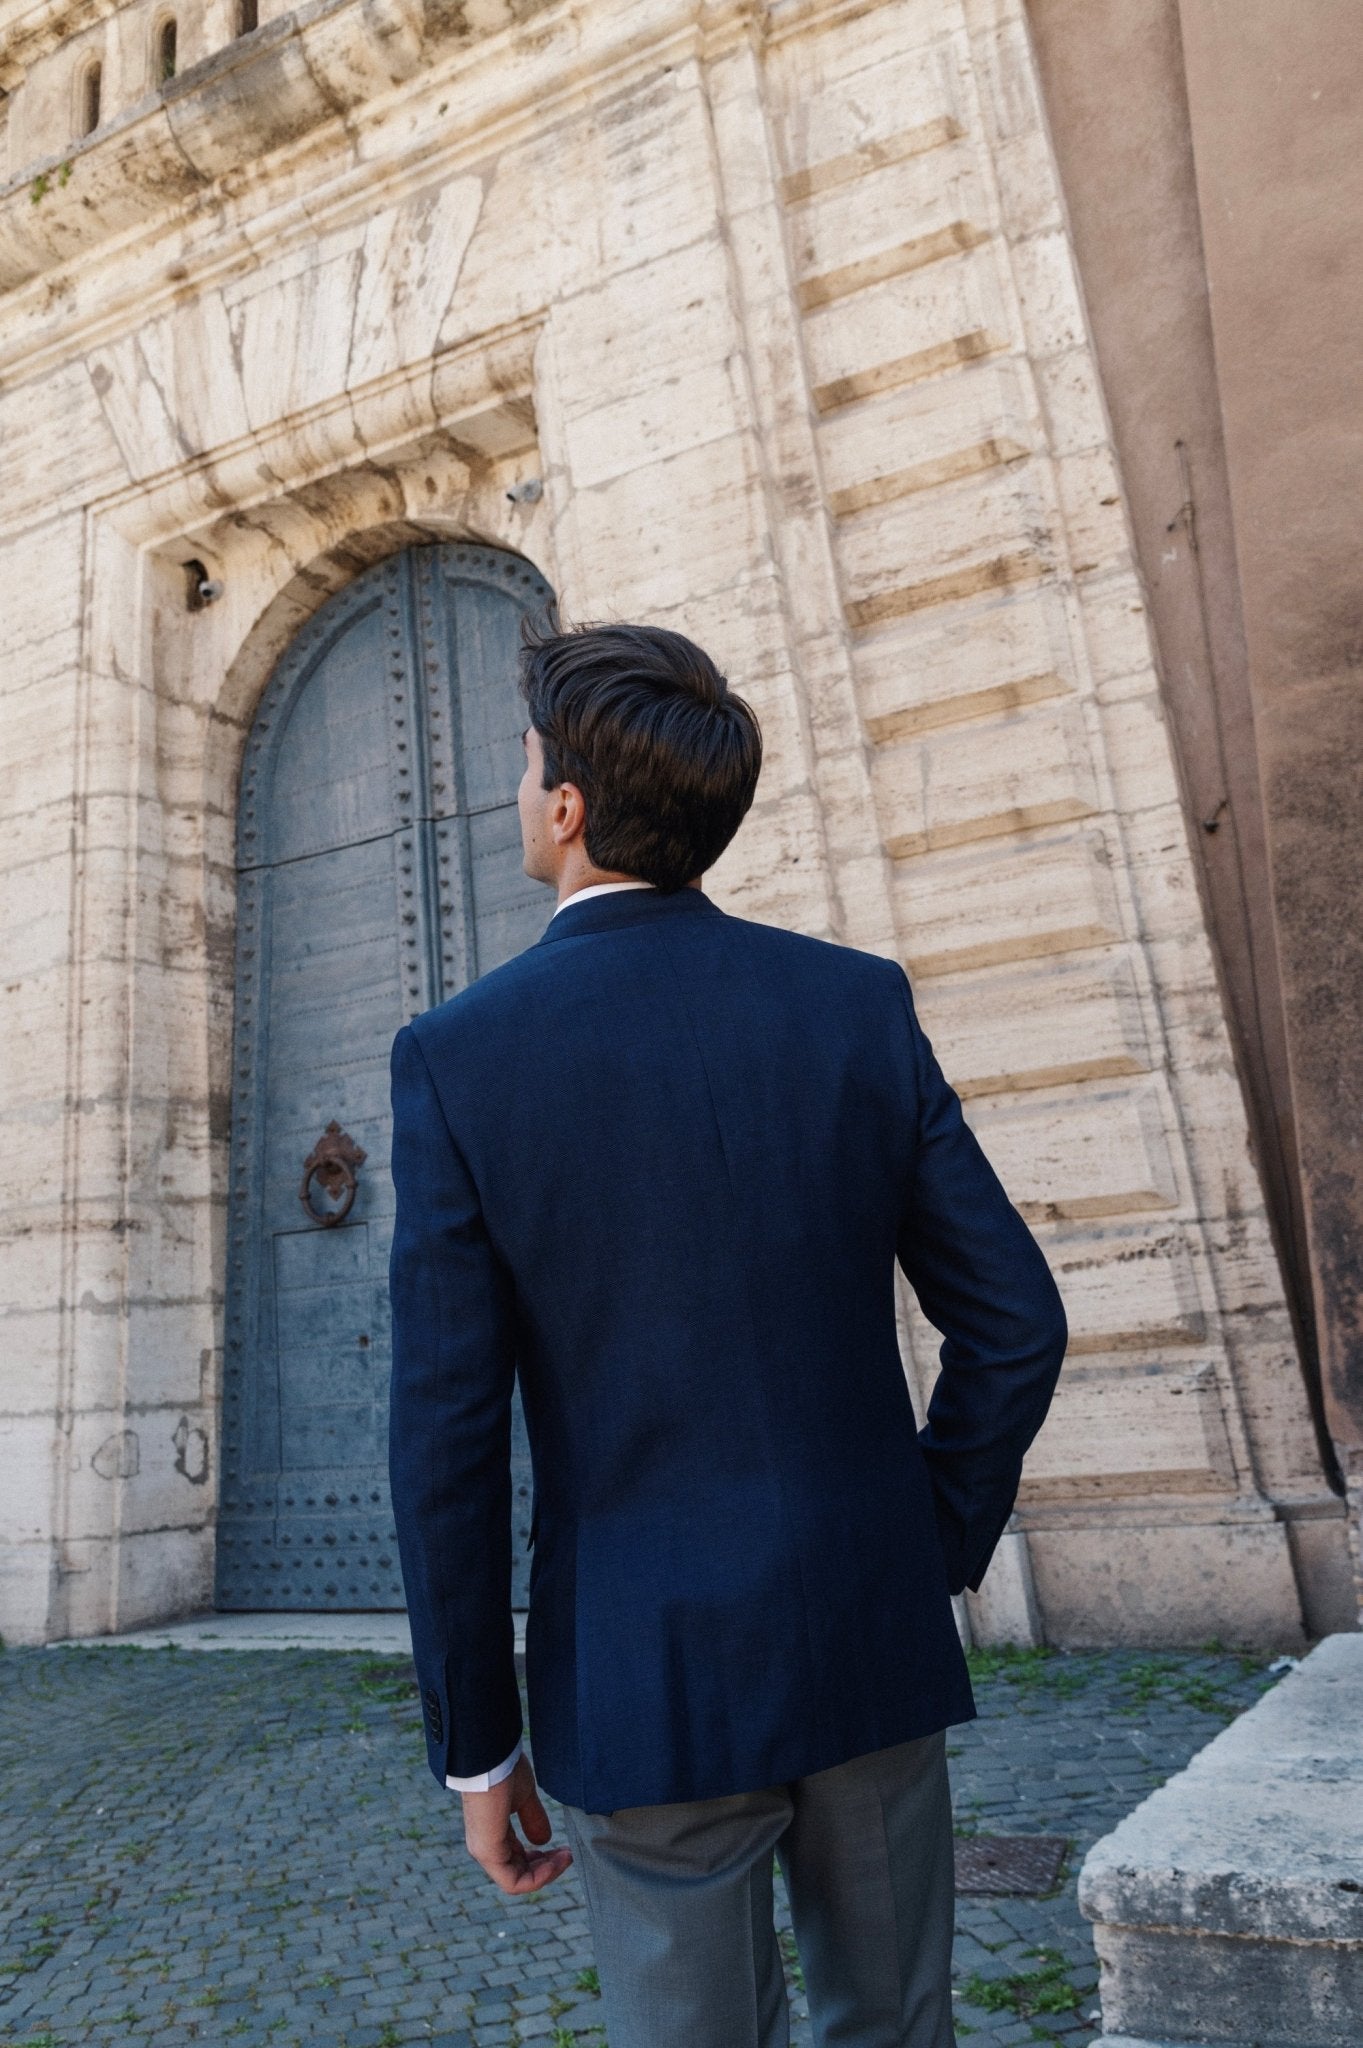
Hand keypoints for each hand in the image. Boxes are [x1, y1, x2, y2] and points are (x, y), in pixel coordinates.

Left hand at [461, 1753, 573, 1894]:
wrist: (490, 1758)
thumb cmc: (504, 1770)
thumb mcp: (524, 1796)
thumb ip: (532, 1818)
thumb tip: (543, 1841)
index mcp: (494, 1832)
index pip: (517, 1858)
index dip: (542, 1859)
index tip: (564, 1849)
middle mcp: (486, 1846)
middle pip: (519, 1872)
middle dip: (547, 1867)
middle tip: (569, 1854)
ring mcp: (485, 1851)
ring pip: (517, 1880)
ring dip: (546, 1873)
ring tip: (567, 1856)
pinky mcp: (487, 1852)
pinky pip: (513, 1881)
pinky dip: (538, 1877)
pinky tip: (556, 1862)